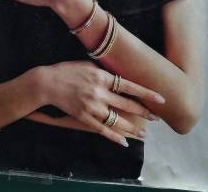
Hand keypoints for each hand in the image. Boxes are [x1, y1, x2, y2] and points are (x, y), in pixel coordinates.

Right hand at [35, 61, 164, 146]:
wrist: (46, 83)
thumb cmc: (67, 71)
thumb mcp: (87, 65)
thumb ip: (104, 73)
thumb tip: (119, 80)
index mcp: (101, 77)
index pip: (130, 86)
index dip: (147, 94)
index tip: (161, 100)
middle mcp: (99, 93)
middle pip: (127, 105)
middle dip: (144, 112)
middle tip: (156, 118)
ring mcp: (91, 107)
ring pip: (117, 120)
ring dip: (133, 127)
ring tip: (144, 133)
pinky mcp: (84, 117)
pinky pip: (102, 129)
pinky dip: (114, 137)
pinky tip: (124, 141)